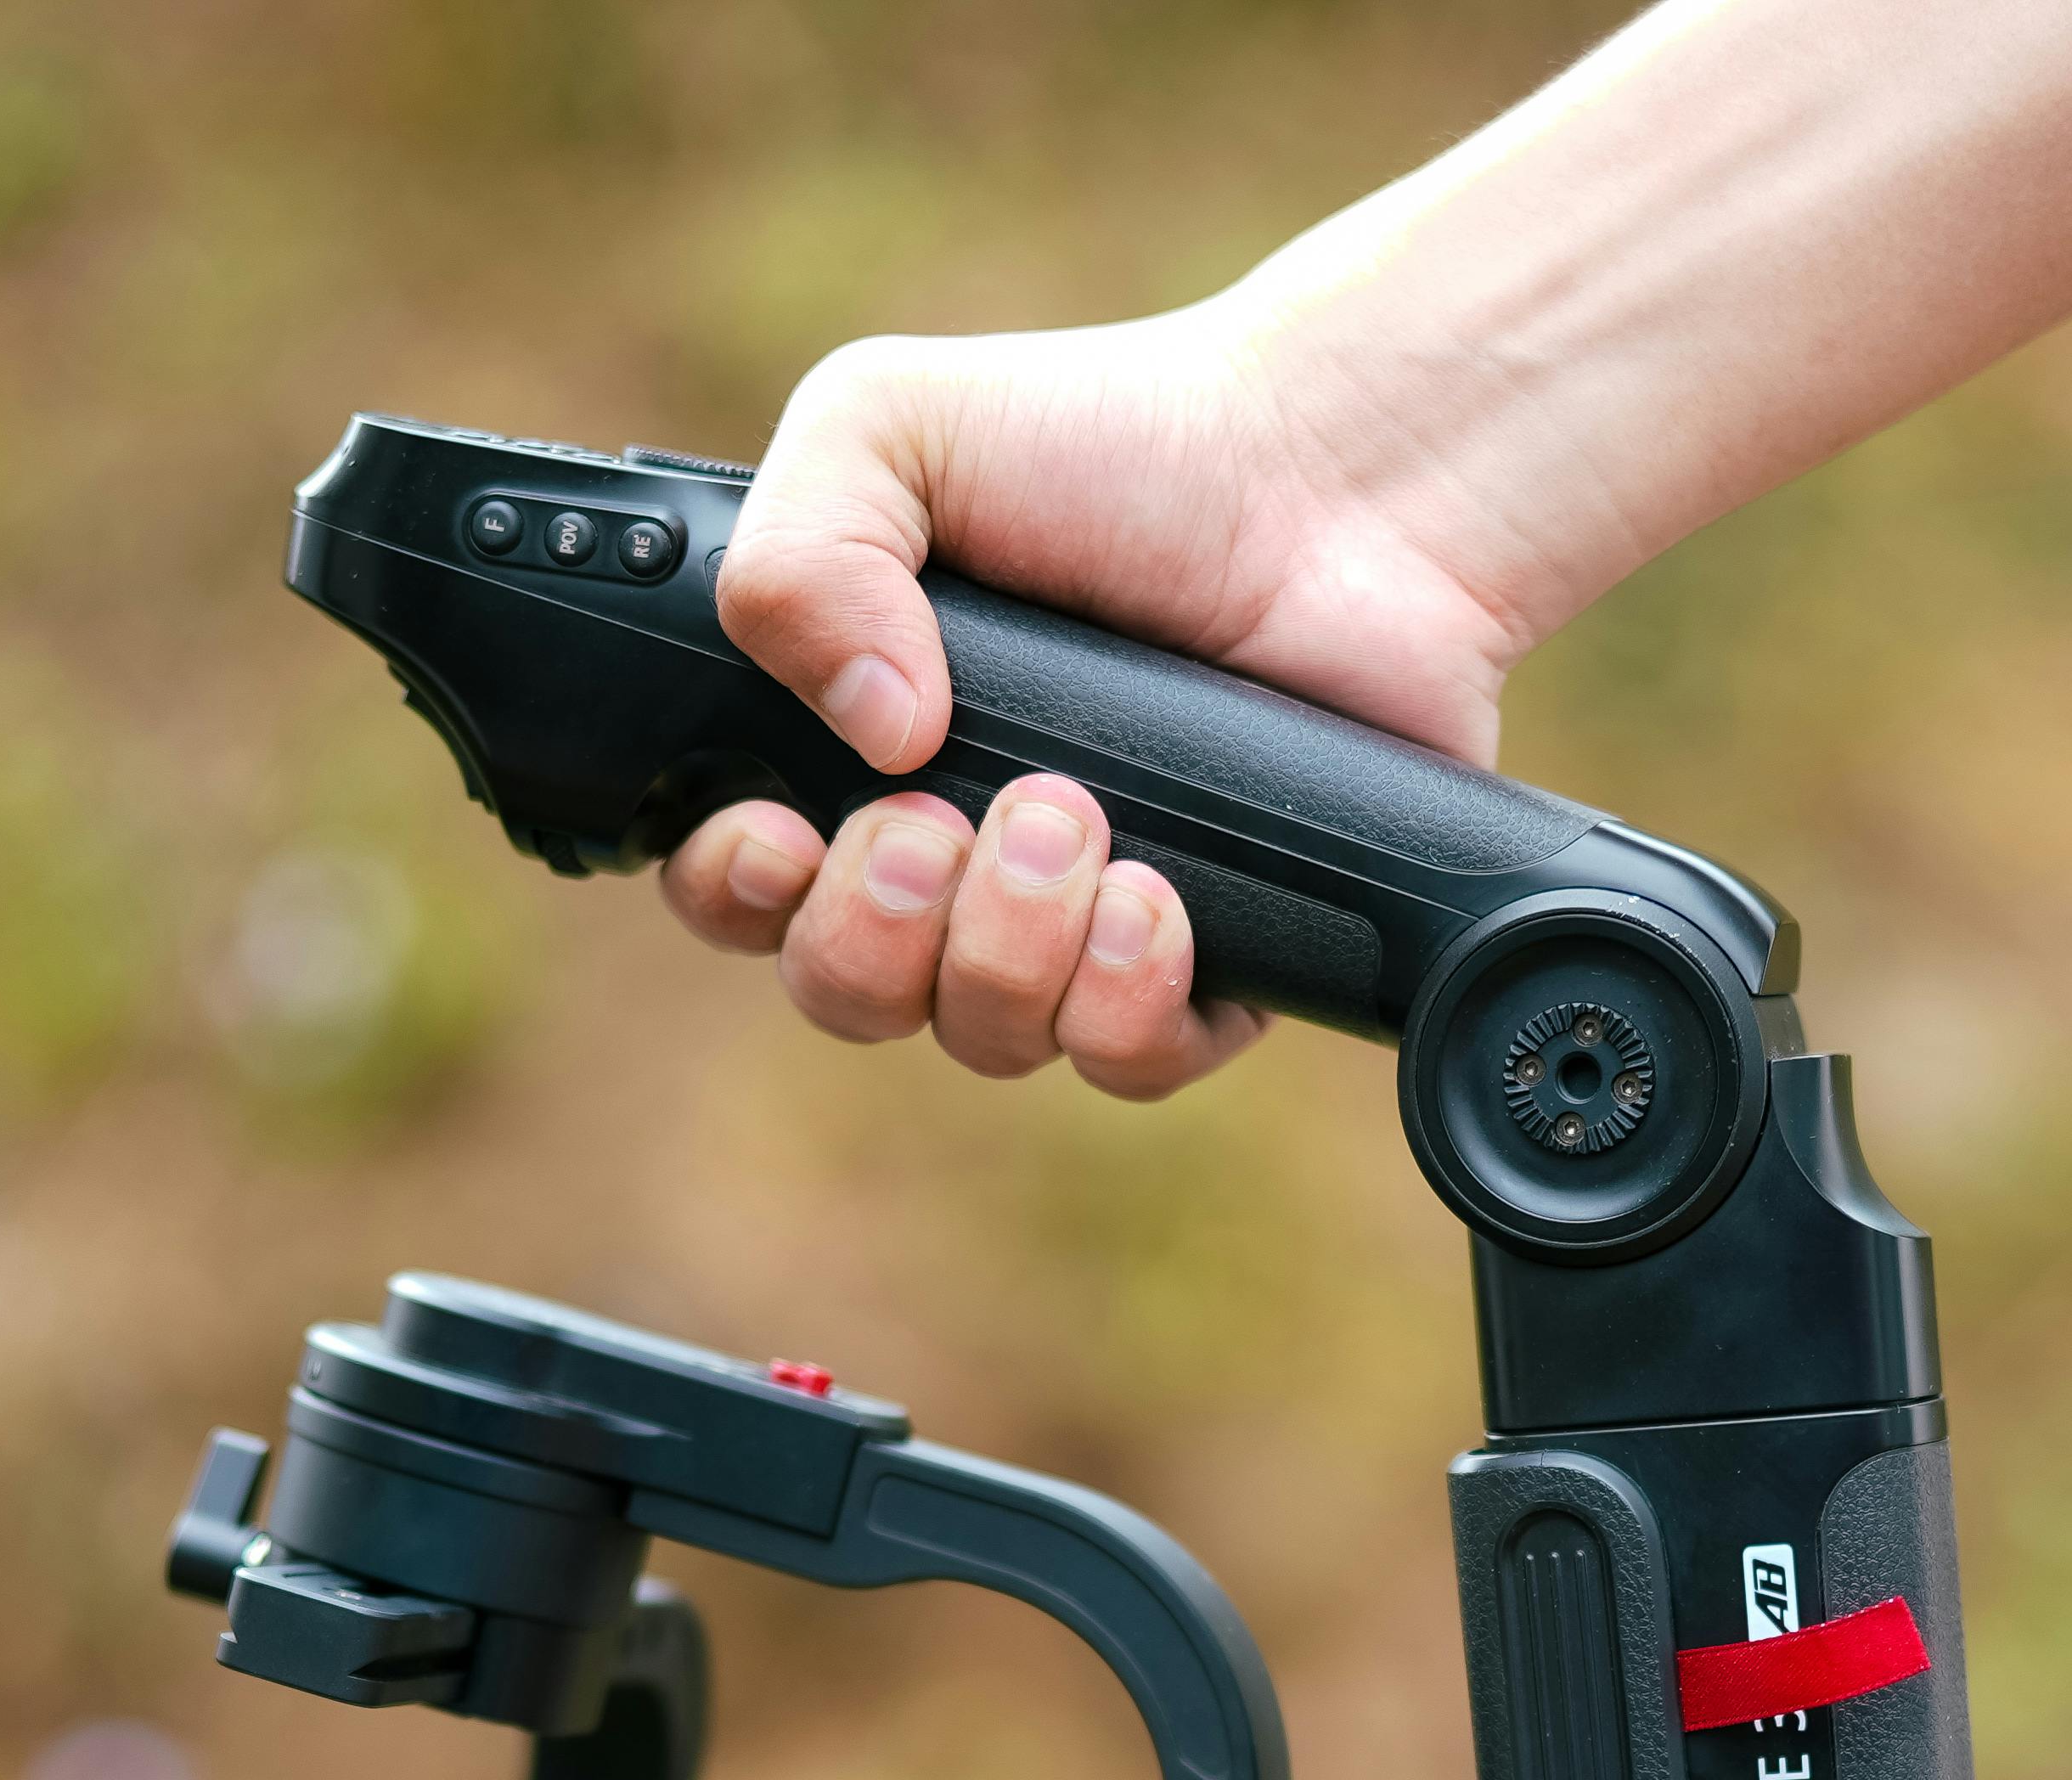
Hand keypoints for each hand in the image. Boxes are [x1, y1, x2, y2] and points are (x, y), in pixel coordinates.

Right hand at [653, 311, 1547, 1100]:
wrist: (1339, 480)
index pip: (740, 889)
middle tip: (936, 820)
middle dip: (871, 930)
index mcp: (853, 750)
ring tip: (1071, 816)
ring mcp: (1081, 923)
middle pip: (848, 994)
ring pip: (986, 1035)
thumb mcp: (891, 423)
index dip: (732, 891)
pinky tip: (1152, 900)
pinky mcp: (1212, 964)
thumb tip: (867, 733)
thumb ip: (798, 550)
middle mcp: (958, 859)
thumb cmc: (1117, 442)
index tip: (776, 834)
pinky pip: (1129, 1063)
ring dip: (1005, 947)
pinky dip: (1122, 1003)